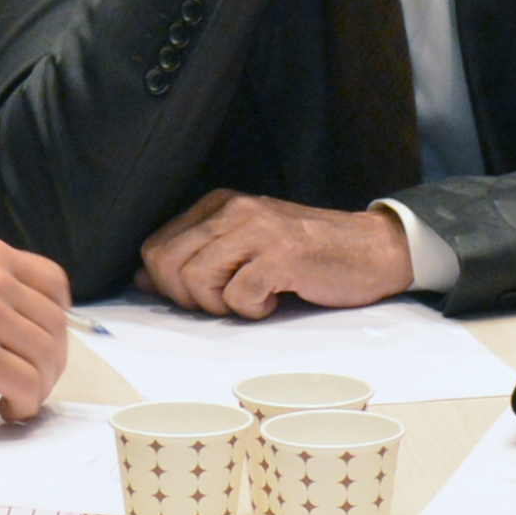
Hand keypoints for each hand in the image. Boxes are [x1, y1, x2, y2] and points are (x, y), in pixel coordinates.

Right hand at [0, 236, 70, 419]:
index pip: (52, 281)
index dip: (57, 314)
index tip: (46, 333)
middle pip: (54, 324)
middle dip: (51, 357)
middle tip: (36, 376)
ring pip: (45, 356)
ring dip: (41, 384)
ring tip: (21, 397)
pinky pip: (24, 383)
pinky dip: (26, 402)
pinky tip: (9, 409)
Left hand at [136, 191, 413, 315]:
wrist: (372, 249)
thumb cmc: (308, 254)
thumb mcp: (245, 246)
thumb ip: (196, 257)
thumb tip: (143, 278)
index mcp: (220, 204)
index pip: (155, 247)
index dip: (169, 283)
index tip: (203, 294)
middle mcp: (235, 210)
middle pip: (167, 265)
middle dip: (190, 298)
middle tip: (227, 301)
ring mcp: (259, 231)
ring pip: (195, 279)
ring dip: (220, 305)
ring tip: (252, 298)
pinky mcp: (282, 256)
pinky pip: (238, 296)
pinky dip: (252, 310)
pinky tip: (274, 300)